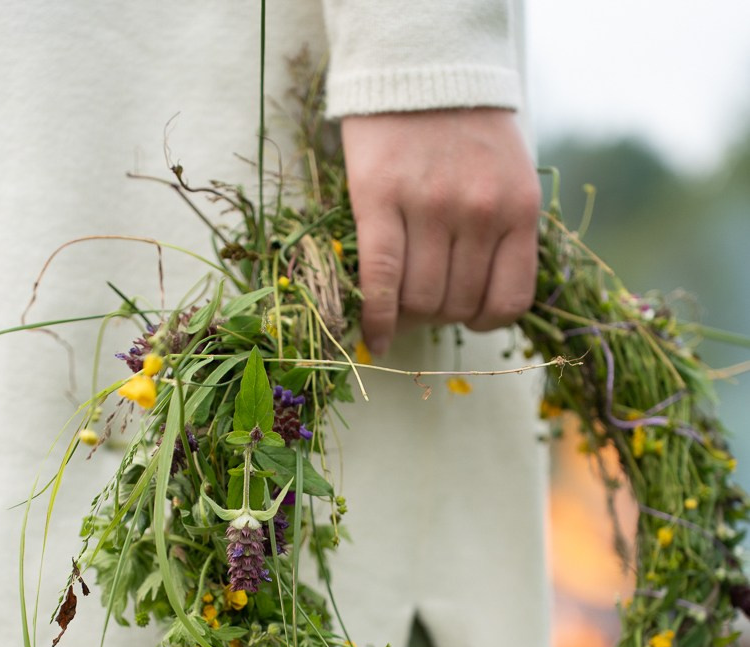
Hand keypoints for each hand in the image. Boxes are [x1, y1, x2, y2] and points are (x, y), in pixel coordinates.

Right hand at [341, 108, 540, 354]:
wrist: (422, 65)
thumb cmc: (468, 129)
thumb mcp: (509, 176)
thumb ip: (503, 232)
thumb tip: (475, 305)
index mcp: (518, 209)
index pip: (509, 302)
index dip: (483, 320)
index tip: (466, 314)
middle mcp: (479, 212)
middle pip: (457, 305)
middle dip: (439, 314)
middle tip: (422, 298)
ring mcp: (431, 207)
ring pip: (420, 300)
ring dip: (408, 314)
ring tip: (399, 301)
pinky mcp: (381, 201)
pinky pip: (381, 281)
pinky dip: (377, 319)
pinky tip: (375, 335)